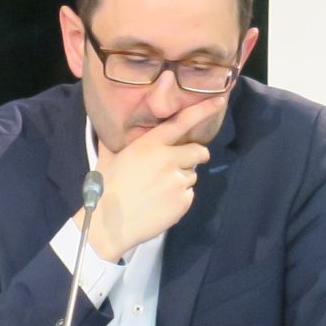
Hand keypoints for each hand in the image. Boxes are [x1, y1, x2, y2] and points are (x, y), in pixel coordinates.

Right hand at [86, 107, 214, 262]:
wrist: (109, 224)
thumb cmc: (105, 188)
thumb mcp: (108, 159)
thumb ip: (115, 142)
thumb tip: (108, 130)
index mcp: (150, 145)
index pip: (182, 122)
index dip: (203, 110)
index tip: (219, 101)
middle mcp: (168, 160)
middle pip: (198, 151)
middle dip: (194, 156)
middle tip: (177, 165)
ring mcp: (178, 182)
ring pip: (192, 175)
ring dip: (181, 178)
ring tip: (159, 189)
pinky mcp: (183, 202)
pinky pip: (188, 194)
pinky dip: (178, 197)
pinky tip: (160, 203)